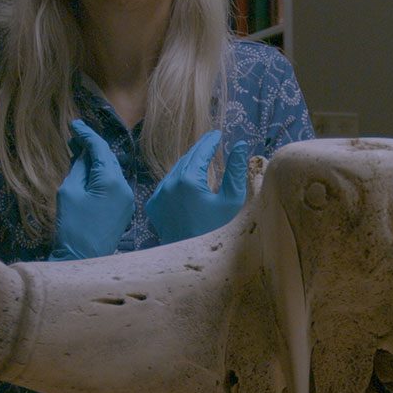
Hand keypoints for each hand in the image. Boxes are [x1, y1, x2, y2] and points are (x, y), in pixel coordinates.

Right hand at [50, 120, 135, 260]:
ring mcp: (128, 200)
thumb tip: (83, 153)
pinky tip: (89, 173)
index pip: (101, 148)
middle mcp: (125, 187)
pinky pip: (114, 185)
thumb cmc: (72, 226)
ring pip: (113, 171)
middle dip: (93, 147)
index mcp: (112, 181)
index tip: (75, 124)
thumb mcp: (70, 191)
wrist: (83, 259)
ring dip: (98, 162)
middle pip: (109, 158)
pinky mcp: (125, 210)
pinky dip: (102, 176)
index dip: (87, 134)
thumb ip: (78, 167)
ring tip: (79, 153)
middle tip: (74, 137)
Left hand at [144, 129, 249, 244]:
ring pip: (175, 171)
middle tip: (212, 143)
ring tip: (202, 159)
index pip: (201, 151)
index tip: (217, 134)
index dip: (210, 141)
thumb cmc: (218, 231)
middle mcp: (169, 184)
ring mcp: (158, 195)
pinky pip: (166, 185)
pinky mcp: (153, 205)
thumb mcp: (232, 200)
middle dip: (200, 151)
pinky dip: (177, 180)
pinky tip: (188, 180)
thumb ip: (236, 170)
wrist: (193, 259)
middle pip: (187, 159)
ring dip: (189, 164)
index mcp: (188, 180)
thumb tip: (239, 145)